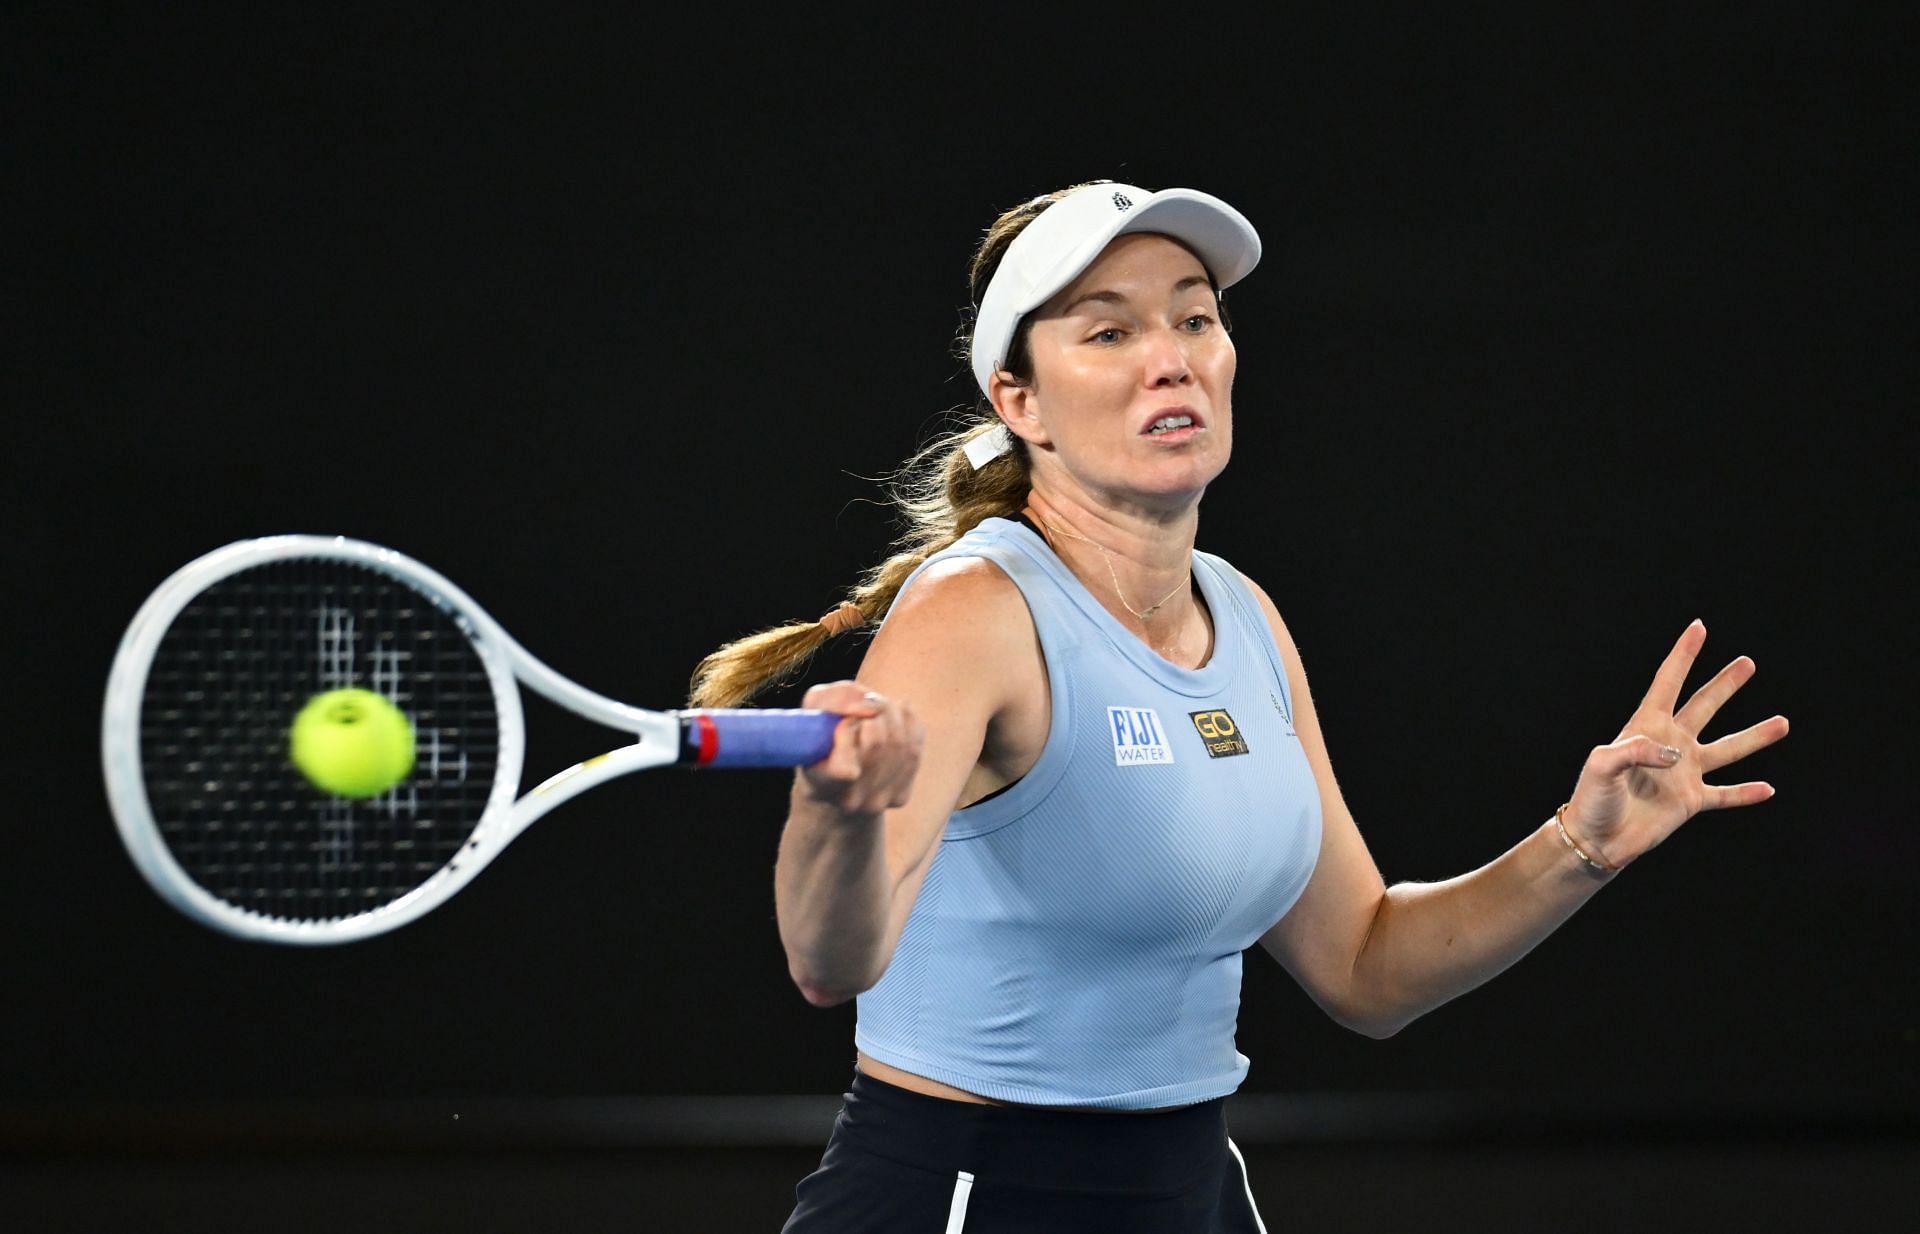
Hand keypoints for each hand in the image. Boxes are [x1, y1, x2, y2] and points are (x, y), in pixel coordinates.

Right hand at [795, 681, 924, 818]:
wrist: (839, 774)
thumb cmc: (824, 734)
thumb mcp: (817, 707)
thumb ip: (836, 699)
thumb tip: (868, 705)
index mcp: (819, 783)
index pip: (843, 770)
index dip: (846, 736)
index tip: (842, 722)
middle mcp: (848, 801)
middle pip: (877, 742)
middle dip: (873, 713)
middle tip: (862, 711)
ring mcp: (876, 802)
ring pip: (900, 742)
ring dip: (891, 715)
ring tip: (876, 715)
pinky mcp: (900, 797)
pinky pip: (916, 747)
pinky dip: (908, 724)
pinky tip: (894, 721)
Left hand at [1563, 620, 1788, 869]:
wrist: (1597, 838)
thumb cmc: (1592, 798)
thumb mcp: (1601, 766)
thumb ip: (1634, 751)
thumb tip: (1676, 754)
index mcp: (1645, 727)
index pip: (1667, 683)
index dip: (1683, 655)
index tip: (1698, 628)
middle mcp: (1670, 744)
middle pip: (1703, 706)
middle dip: (1724, 684)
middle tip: (1747, 663)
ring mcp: (1684, 773)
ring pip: (1727, 749)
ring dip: (1754, 736)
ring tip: (1783, 722)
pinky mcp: (1692, 801)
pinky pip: (1726, 794)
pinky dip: (1746, 793)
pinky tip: (1769, 789)